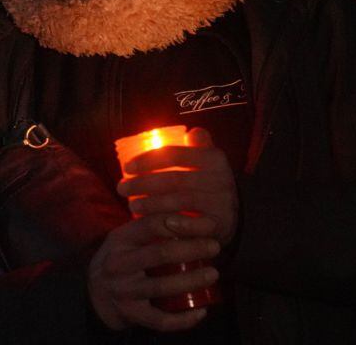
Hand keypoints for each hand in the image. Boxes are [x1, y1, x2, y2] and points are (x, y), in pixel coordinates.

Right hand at [88, 212, 219, 331]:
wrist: (96, 293)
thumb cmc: (122, 258)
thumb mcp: (128, 237)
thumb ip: (151, 225)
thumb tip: (192, 210)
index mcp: (120, 239)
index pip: (154, 224)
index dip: (185, 223)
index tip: (209, 224)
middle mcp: (118, 263)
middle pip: (160, 253)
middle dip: (193, 249)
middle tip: (215, 247)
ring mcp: (123, 290)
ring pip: (162, 286)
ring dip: (192, 280)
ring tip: (213, 273)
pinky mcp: (129, 313)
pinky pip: (159, 319)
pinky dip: (182, 319)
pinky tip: (201, 311)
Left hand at [117, 127, 238, 245]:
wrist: (234, 216)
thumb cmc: (208, 185)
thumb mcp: (206, 162)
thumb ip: (197, 146)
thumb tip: (191, 131)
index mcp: (213, 158)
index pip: (175, 154)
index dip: (148, 160)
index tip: (126, 167)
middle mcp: (221, 178)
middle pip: (174, 179)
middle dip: (143, 184)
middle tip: (122, 189)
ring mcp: (222, 202)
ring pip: (181, 201)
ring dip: (152, 204)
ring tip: (132, 205)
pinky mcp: (221, 224)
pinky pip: (194, 224)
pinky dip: (175, 224)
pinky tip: (157, 224)